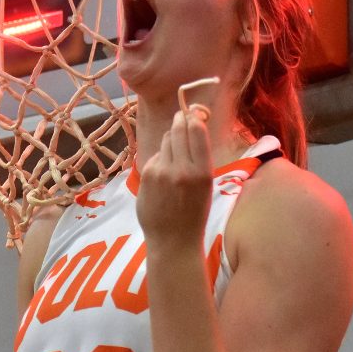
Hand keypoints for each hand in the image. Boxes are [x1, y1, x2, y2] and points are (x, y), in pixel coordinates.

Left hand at [136, 107, 213, 257]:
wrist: (173, 240)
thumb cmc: (194, 212)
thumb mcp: (206, 185)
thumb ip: (198, 157)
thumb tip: (191, 125)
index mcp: (203, 171)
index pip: (196, 130)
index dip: (193, 116)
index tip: (193, 111)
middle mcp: (182, 168)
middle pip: (178, 130)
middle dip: (180, 122)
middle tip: (182, 118)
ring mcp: (161, 171)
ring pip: (165, 140)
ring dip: (171, 140)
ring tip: (176, 154)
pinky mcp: (146, 175)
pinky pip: (154, 155)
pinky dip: (160, 158)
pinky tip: (164, 173)